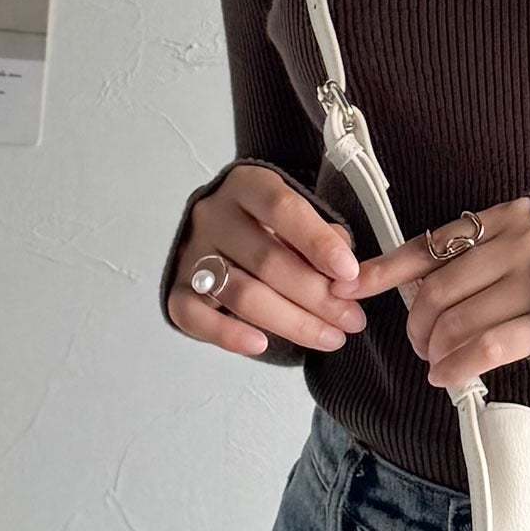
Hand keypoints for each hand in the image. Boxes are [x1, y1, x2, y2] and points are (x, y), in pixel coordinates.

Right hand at [166, 163, 367, 357]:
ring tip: (331, 337)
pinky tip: (260, 345)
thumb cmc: (274, 226)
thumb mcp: (304, 219)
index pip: (282, 208)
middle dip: (317, 296)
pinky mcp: (177, 289)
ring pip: (242, 294)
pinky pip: (194, 317)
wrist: (225, 231)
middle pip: (267, 261)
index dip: (318, 242)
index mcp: (248, 185)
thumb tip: (350, 277)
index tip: (349, 273)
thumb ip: (328, 241)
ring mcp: (192, 252)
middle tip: (352, 319)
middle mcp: (214, 215)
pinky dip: (227, 334)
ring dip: (291, 322)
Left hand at [328, 194, 529, 388]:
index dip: (384, 270)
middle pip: (438, 291)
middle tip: (419, 344)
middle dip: (418, 326)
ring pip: (456, 322)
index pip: (429, 245)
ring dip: (435, 350)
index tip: (350, 287)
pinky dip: (458, 367)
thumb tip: (416, 285)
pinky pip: (485, 348)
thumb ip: (478, 256)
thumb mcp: (528, 243)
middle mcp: (518, 244)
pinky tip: (448, 377)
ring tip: (436, 362)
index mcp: (506, 218)